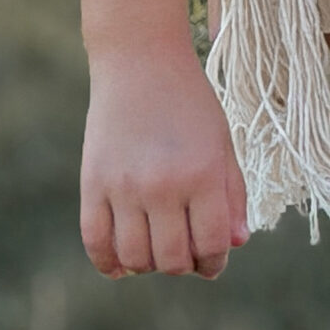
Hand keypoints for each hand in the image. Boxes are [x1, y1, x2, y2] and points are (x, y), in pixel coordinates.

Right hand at [81, 35, 249, 279]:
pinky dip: (108, 263)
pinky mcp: (92, 184)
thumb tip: (236, 243)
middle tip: (186, 255)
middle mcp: (162, 186)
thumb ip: (231, 194)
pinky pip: (95, 241)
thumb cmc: (190, 103)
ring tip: (157, 252)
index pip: (212, 244)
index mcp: (202, 175)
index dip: (215, 262)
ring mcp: (123, 187)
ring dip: (150, 265)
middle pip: (172, 259)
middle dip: (185, 266)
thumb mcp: (222, 143)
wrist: (140, 63)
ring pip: (135, 258)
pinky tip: (123, 266)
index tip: (213, 262)